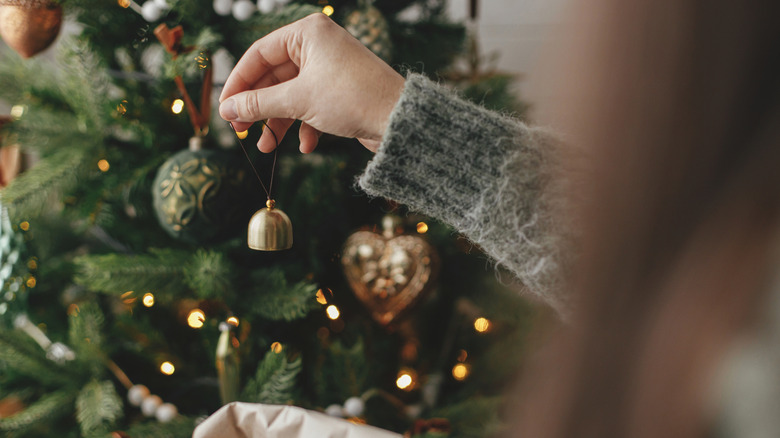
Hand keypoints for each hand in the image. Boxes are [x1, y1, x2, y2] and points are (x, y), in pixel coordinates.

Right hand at [219, 13, 404, 152]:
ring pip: (291, 95)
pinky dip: (305, 126)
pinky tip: (306, 146)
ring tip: (268, 149)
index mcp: (307, 33)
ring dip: (278, 123)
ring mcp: (330, 69)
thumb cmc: (352, 98)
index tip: (224, 109)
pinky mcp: (341, 91)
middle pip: (273, 77)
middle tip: (241, 131)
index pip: (259, 54)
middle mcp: (319, 46)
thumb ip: (258, 104)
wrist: (399, 120)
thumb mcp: (298, 101)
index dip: (238, 83)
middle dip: (258, 107)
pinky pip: (312, 106)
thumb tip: (227, 110)